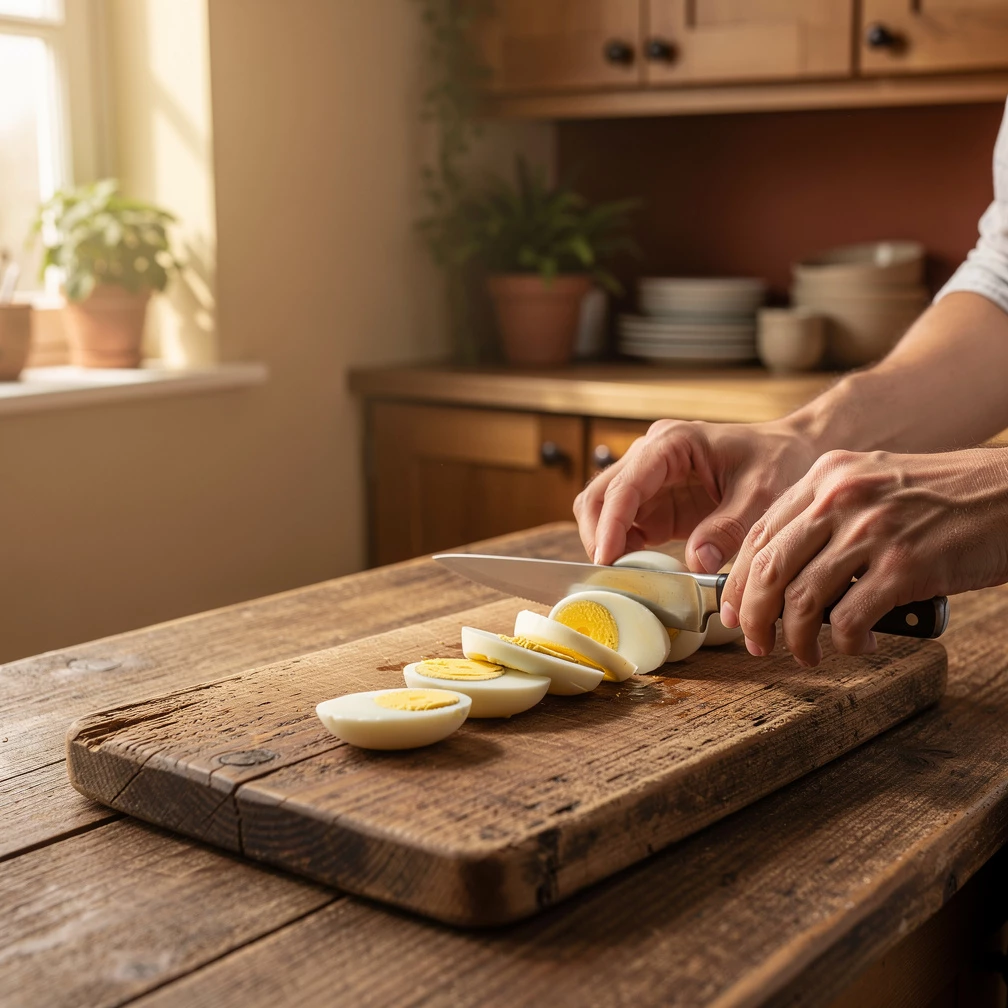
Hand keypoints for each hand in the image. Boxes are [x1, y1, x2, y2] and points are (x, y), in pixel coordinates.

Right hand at [574, 418, 818, 569]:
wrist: (793, 453)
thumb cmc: (779, 460)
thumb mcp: (763, 494)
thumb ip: (729, 527)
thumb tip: (696, 561)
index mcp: (673, 443)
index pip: (626, 484)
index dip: (611, 522)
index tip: (607, 557)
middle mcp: (651, 457)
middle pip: (599, 494)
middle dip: (598, 535)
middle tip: (610, 574)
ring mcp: (650, 481)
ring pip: (602, 511)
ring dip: (606, 543)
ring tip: (624, 576)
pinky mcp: (656, 506)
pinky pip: (623, 529)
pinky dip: (622, 551)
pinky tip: (638, 571)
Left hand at [720, 448, 1007, 665]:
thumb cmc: (947, 496)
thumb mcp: (875, 483)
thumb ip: (829, 513)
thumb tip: (783, 572)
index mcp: (827, 477)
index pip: (761, 534)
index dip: (739, 581)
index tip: (735, 612)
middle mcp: (841, 498)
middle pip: (770, 569)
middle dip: (755, 617)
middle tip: (756, 644)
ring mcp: (872, 531)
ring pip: (803, 600)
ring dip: (796, 640)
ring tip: (806, 655)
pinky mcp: (905, 566)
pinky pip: (850, 620)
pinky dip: (846, 644)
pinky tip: (856, 648)